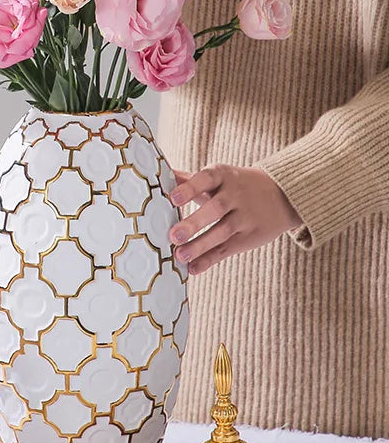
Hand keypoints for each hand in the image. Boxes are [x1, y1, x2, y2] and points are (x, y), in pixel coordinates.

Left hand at [168, 165, 301, 274]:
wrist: (283, 194)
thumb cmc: (236, 185)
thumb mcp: (217, 176)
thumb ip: (188, 179)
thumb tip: (158, 173)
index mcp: (223, 176)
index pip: (206, 179)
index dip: (190, 188)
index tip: (173, 198)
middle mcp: (235, 195)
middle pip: (216, 208)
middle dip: (195, 222)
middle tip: (173, 235)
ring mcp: (244, 217)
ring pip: (222, 231)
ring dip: (201, 245)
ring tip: (180, 255)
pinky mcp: (249, 237)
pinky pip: (227, 249)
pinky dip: (210, 259)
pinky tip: (193, 268)